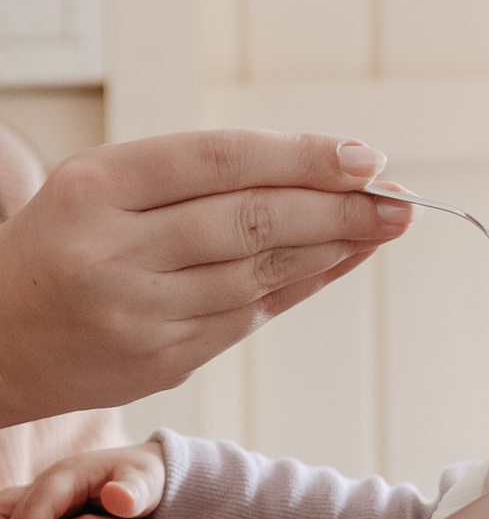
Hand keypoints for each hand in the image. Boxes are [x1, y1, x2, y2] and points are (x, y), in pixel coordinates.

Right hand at [0, 130, 412, 424]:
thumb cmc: (61, 246)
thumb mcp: (100, 186)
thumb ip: (194, 176)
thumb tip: (321, 167)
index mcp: (95, 187)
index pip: (219, 161)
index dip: (302, 157)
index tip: (367, 157)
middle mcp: (114, 251)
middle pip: (252, 221)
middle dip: (338, 207)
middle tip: (399, 197)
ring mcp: (139, 314)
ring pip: (260, 274)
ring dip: (335, 247)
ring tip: (385, 223)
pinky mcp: (163, 362)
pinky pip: (250, 315)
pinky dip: (303, 285)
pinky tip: (340, 261)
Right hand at [2, 442, 165, 518]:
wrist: (142, 479)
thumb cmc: (144, 480)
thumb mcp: (145, 482)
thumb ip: (134, 491)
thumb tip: (118, 498)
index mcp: (66, 476)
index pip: (37, 506)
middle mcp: (44, 487)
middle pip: (8, 513)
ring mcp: (38, 501)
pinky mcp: (39, 517)